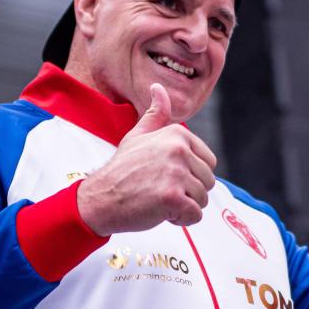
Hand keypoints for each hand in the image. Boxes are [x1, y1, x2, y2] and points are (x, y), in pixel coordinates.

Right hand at [77, 83, 216, 235]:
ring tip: (158, 199)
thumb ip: (156, 115)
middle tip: (160, 189)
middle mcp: (179, 150)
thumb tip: (159, 89)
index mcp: (177, 134)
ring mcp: (176, 173)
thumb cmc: (121, 170)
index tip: (166, 176)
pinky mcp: (172, 197)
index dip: (190, 175)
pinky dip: (181, 219)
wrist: (99, 198)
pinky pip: (195, 215)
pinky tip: (160, 211)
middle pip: (207, 182)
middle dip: (188, 192)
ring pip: (202, 199)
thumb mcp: (138, 136)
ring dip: (184, 206)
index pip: (209, 162)